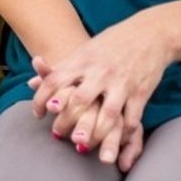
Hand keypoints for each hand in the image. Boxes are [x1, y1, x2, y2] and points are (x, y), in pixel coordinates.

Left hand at [29, 14, 171, 167]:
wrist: (149, 33)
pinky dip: (122, 133)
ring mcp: (122, 83)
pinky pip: (131, 119)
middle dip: (65, 121)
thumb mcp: (83, 52)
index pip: (54, 80)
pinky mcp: (141, 93)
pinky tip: (114, 141)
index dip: (41, 99)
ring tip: (83, 146)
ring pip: (107, 115)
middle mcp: (100, 73)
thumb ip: (60, 69)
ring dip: (94, 134)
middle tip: (56, 134)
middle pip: (78, 101)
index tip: (37, 114)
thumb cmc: (111, 44)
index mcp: (82, 60)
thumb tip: (30, 83)